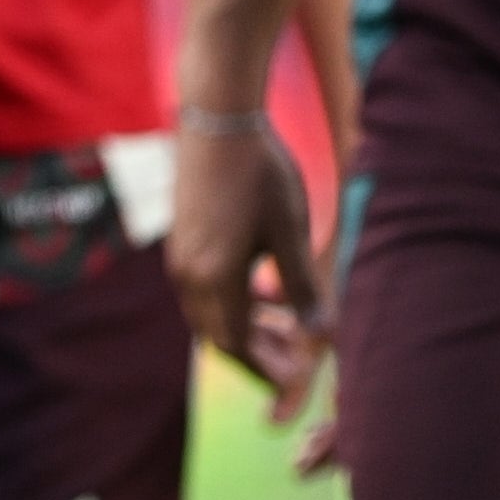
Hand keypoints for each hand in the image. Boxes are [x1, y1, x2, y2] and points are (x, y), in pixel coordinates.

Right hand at [165, 114, 329, 423]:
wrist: (218, 121)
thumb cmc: (260, 175)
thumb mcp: (290, 233)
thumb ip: (302, 288)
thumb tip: (320, 334)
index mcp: (216, 280)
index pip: (237, 345)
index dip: (266, 367)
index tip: (295, 378)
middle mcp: (189, 276)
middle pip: (218, 336)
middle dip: (256, 354)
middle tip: (292, 360)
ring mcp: (180, 258)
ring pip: (208, 314)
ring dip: (244, 327)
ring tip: (282, 323)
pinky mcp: (180, 240)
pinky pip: (202, 290)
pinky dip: (231, 302)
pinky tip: (261, 285)